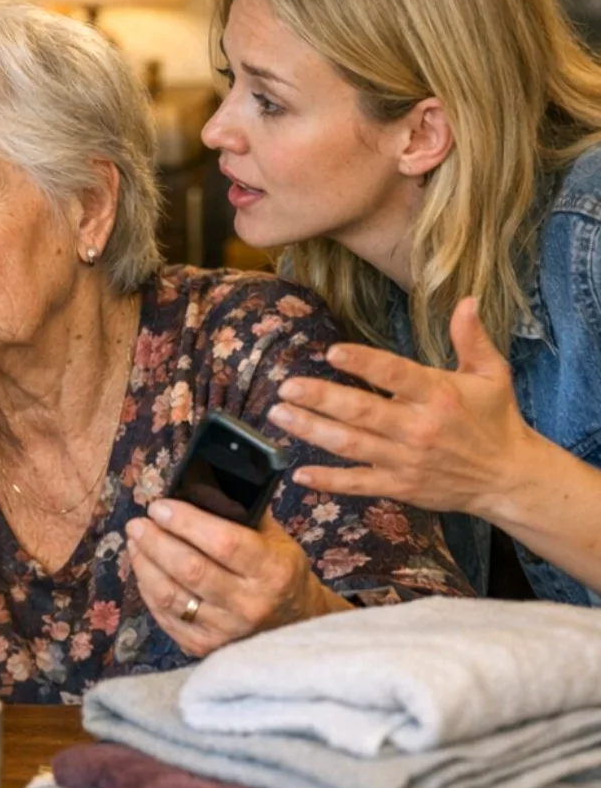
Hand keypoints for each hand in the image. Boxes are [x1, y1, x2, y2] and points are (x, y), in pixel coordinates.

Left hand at [127, 499, 347, 656]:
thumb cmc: (280, 572)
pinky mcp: (206, 647)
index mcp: (272, 570)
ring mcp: (227, 630)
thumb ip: (240, 515)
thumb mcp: (276, 539)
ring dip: (145, 564)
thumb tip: (195, 485)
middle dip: (155, 541)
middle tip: (138, 523)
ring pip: (171, 595)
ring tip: (135, 542)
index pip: (223, 543)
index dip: (186, 522)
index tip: (159, 506)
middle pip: (190, 569)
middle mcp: (250, 603)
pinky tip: (143, 569)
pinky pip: (166, 616)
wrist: (297, 624)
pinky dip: (148, 589)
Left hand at [269, 297, 535, 517]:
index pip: (395, 375)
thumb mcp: (492, 374)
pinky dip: (329, 480)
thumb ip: (472, 337)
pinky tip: (299, 473)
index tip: (332, 352)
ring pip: (351, 445)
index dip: (363, 363)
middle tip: (286, 387)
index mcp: (439, 396)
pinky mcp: (400, 487)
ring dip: (312, 430)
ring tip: (278, 414)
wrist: (510, 478)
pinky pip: (358, 484)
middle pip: (362, 412)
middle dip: (321, 398)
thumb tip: (466, 300)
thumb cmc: (496, 420)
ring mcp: (406, 461)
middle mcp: (418, 428)